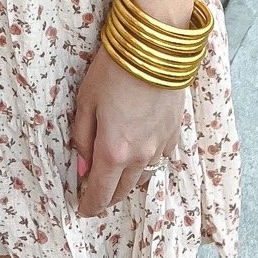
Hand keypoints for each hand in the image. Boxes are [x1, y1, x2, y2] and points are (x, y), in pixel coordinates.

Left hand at [70, 46, 187, 215]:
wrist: (155, 47)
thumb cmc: (113, 69)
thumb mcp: (86, 101)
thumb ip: (82, 139)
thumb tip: (83, 168)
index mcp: (113, 151)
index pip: (100, 192)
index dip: (90, 205)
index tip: (83, 210)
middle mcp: (139, 155)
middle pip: (123, 190)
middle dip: (108, 197)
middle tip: (96, 196)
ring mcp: (160, 145)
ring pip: (143, 176)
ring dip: (128, 181)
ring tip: (117, 177)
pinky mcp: (175, 132)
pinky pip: (159, 157)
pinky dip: (146, 161)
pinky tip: (139, 153)